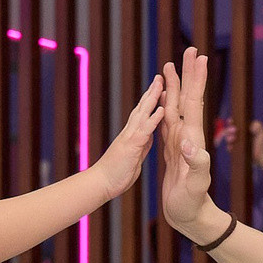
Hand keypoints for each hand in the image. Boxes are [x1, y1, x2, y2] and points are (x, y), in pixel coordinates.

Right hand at [83, 77, 166, 206]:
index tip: (159, 89)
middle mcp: (131, 132)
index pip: (144, 114)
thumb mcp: (133, 159)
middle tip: (160, 77)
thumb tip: (148, 138)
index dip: (151, 102)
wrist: (100, 185)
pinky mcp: (132, 146)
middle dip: (152, 92)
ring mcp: (131, 137)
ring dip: (153, 97)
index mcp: (134, 136)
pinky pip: (146, 129)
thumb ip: (141, 146)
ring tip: (162, 82)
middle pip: (143, 107)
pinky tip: (162, 108)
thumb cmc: (116, 175)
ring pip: (144, 112)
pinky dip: (154, 118)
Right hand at [158, 49, 228, 243]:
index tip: (198, 56)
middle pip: (187, 97)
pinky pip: (167, 121)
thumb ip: (195, 162)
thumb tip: (187, 141)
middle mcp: (187, 135)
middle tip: (189, 49)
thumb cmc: (192, 202)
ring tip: (170, 68)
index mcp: (192, 138)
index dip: (195, 79)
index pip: (193, 102)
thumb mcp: (195, 184)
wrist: (191, 217)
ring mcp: (179, 141)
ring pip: (176, 106)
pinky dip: (164, 106)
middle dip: (187, 73)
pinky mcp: (172, 150)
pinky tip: (162, 101)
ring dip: (174, 86)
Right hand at [214, 116, 262, 164]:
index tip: (231, 121)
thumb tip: (252, 126)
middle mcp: (236, 134)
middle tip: (234, 130)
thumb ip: (258, 126)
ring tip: (233, 138)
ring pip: (227, 139)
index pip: (233, 123)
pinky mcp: (234, 150)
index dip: (230, 121)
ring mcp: (235, 142)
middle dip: (229, 129)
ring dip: (228, 137)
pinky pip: (229, 148)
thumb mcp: (260, 132)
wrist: (261, 153)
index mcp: (241, 127)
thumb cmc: (260, 140)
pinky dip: (229, 147)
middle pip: (228, 130)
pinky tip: (232, 146)